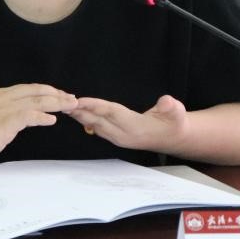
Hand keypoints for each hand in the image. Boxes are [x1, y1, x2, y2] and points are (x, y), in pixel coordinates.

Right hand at [0, 84, 77, 166]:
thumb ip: (9, 114)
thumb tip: (25, 117)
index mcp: (3, 95)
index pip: (31, 88)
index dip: (49, 91)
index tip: (63, 95)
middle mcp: (5, 97)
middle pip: (38, 91)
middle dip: (58, 94)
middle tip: (73, 100)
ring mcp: (5, 108)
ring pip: (36, 101)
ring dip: (56, 103)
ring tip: (70, 107)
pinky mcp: (4, 121)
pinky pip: (28, 115)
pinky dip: (42, 116)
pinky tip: (52, 120)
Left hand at [68, 94, 189, 153]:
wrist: (172, 138)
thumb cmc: (173, 123)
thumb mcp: (177, 114)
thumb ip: (172, 108)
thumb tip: (166, 101)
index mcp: (135, 127)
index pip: (111, 114)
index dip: (95, 106)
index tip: (79, 100)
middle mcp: (123, 135)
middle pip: (97, 121)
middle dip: (80, 111)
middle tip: (62, 102)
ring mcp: (117, 137)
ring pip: (94, 125)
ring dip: (79, 116)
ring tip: (63, 105)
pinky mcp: (115, 136)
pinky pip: (96, 127)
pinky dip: (85, 118)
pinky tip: (76, 112)